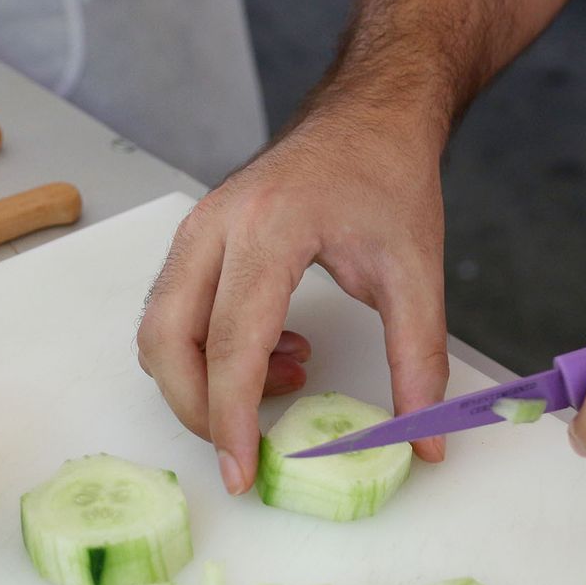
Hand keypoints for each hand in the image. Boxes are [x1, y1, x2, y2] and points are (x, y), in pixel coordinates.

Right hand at [137, 101, 449, 494]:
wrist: (371, 112)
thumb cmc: (389, 177)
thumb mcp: (416, 272)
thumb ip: (419, 360)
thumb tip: (426, 441)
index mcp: (269, 228)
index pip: (230, 343)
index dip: (232, 418)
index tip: (243, 472)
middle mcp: (216, 225)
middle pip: (167, 341)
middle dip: (199, 409)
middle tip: (251, 446)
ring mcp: (198, 228)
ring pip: (159, 329)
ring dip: (203, 379)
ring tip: (290, 375)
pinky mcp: (197, 237)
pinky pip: (173, 312)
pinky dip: (205, 352)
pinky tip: (275, 350)